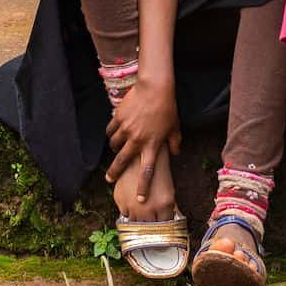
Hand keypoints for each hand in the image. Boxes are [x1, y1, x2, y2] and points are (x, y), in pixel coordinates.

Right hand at [105, 77, 180, 196]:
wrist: (155, 87)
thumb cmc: (167, 107)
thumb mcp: (174, 127)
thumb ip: (175, 142)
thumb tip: (176, 153)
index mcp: (152, 145)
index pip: (147, 171)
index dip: (143, 187)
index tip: (140, 199)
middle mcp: (137, 140)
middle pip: (122, 161)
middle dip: (114, 173)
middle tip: (109, 179)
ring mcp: (126, 129)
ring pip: (114, 144)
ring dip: (115, 148)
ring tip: (117, 147)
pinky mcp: (119, 118)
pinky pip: (110, 130)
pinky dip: (111, 133)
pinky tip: (114, 131)